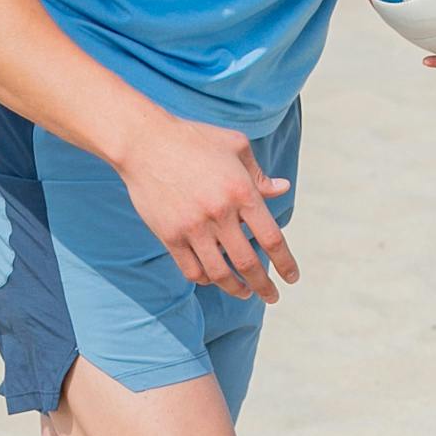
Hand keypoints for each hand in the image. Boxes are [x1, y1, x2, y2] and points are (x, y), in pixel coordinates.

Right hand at [114, 113, 299, 300]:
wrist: (144, 142)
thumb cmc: (193, 139)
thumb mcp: (234, 146)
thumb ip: (259, 173)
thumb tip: (282, 189)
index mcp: (241, 191)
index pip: (271, 238)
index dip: (285, 263)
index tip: (292, 278)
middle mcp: (219, 213)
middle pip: (248, 263)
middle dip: (264, 286)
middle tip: (272, 296)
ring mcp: (192, 227)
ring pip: (219, 273)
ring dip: (236, 288)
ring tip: (245, 293)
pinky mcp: (169, 235)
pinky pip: (191, 269)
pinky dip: (205, 279)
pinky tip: (213, 278)